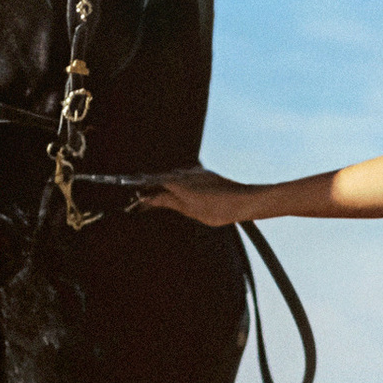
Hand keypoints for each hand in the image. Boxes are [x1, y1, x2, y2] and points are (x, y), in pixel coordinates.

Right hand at [139, 166, 256, 226]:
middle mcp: (187, 173)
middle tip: (144, 199)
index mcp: (180, 181)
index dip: (144, 188)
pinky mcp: (205, 175)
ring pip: (175, 176)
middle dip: (153, 186)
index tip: (137, 195)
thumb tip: (151, 198)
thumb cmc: (220, 208)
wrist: (244, 201)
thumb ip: (169, 201)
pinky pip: (185, 176)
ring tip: (159, 198)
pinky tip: (179, 192)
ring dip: (165, 185)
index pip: (154, 180)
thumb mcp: (190, 209)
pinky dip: (177, 184)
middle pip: (164, 177)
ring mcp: (197, 172)